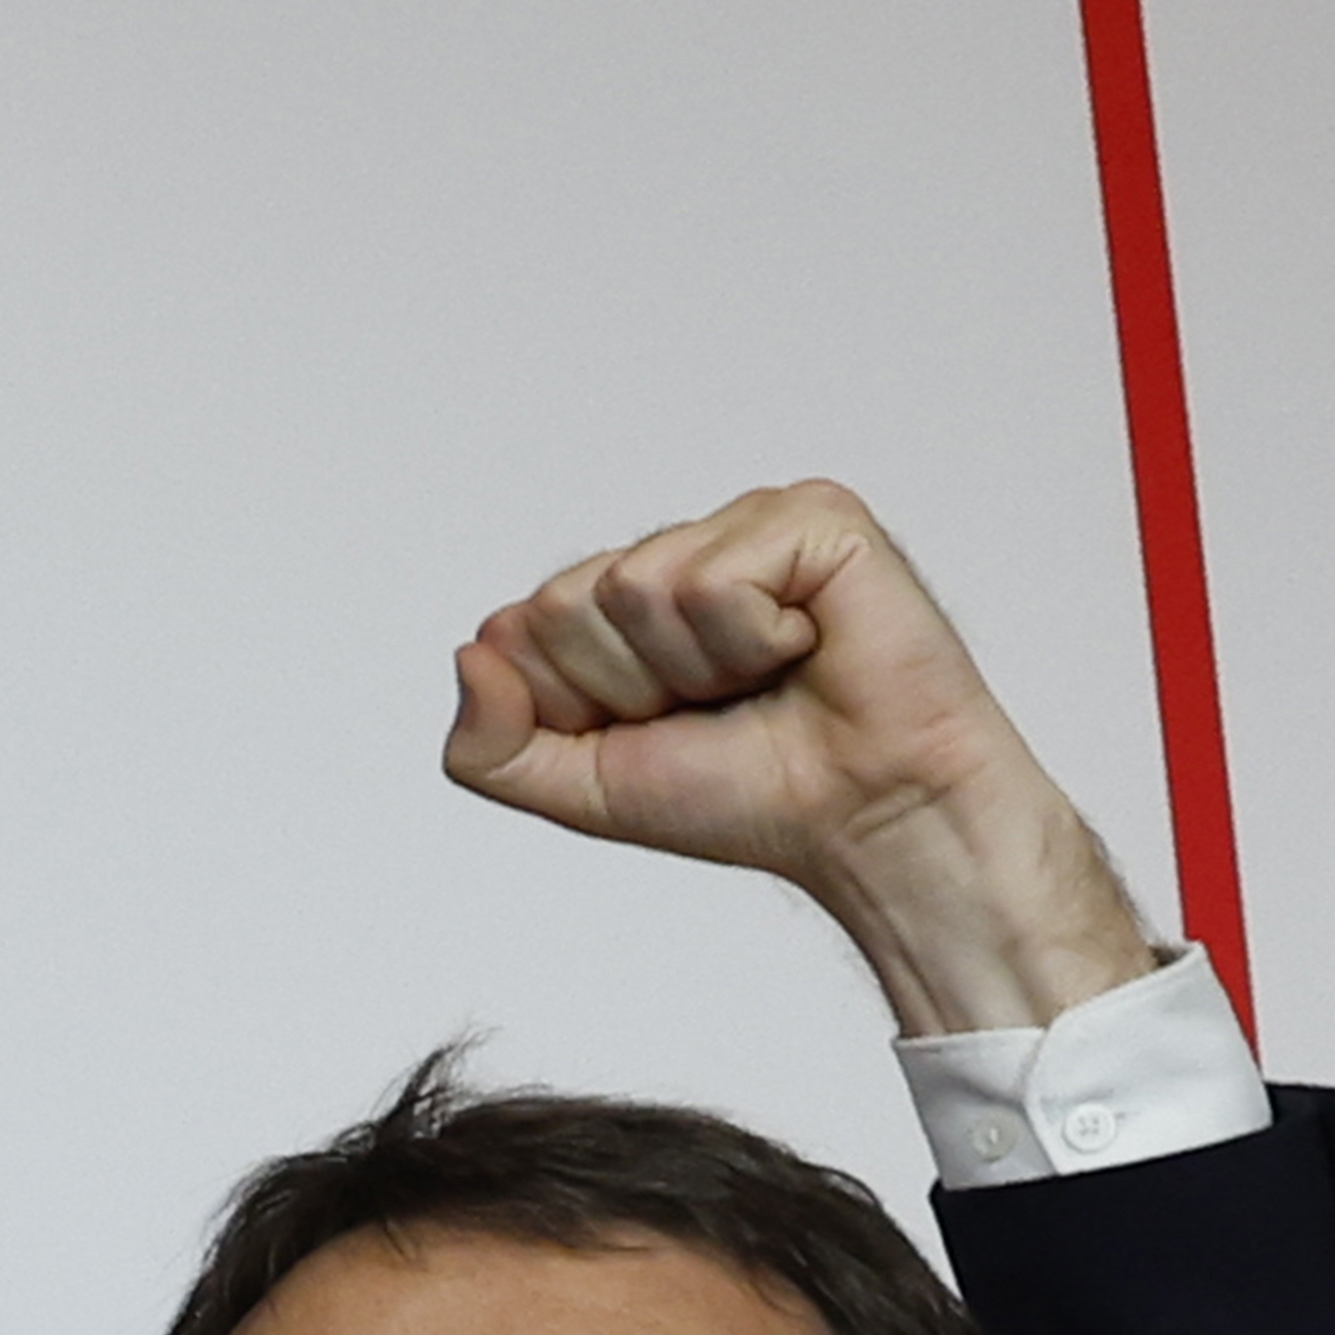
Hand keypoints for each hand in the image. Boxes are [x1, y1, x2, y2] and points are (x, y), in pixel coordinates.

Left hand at [441, 478, 1158, 1040]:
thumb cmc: (748, 795)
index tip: (654, 730)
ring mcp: (745, 524)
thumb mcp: (582, 790)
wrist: (863, 817)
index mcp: (620, 603)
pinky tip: (806, 647)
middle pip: (565, 603)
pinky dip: (753, 640)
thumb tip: (471, 651)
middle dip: (630, 686)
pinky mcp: (812, 517)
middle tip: (718, 706)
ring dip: (696, 666)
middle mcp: (678, 551)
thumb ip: (490, 746)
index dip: (577, 706)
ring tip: (766, 678)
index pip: (520, 629)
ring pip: (635, 585)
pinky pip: (714, 580)